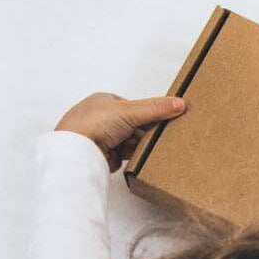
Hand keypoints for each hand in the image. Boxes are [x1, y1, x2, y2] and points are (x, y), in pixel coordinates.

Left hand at [54, 92, 185, 171]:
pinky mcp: (105, 154)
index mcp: (105, 101)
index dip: (149, 114)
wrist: (77, 151)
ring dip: (140, 145)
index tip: (163, 120)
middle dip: (145, 132)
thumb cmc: (94, 123)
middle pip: (135, 125)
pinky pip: (126, 154)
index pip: (134, 107)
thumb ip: (156, 108)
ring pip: (132, 140)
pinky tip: (140, 157)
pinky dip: (134, 156)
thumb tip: (181, 103)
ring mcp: (102, 137)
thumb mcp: (129, 110)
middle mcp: (102, 118)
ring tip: (149, 148)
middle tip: (160, 137)